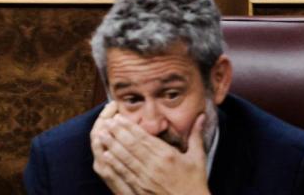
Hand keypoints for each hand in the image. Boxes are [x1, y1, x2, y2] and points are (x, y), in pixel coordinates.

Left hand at [94, 106, 210, 194]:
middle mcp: (154, 165)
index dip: (130, 127)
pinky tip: (106, 155)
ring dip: (112, 145)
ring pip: (125, 158)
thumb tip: (202, 115)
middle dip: (118, 132)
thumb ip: (196, 135)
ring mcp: (146, 178)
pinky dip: (115, 164)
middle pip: (132, 145)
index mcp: (167, 155)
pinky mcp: (140, 189)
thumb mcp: (198, 157)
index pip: (144, 137)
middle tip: (107, 122)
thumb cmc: (195, 182)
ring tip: (101, 134)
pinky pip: (125, 174)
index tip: (119, 117)